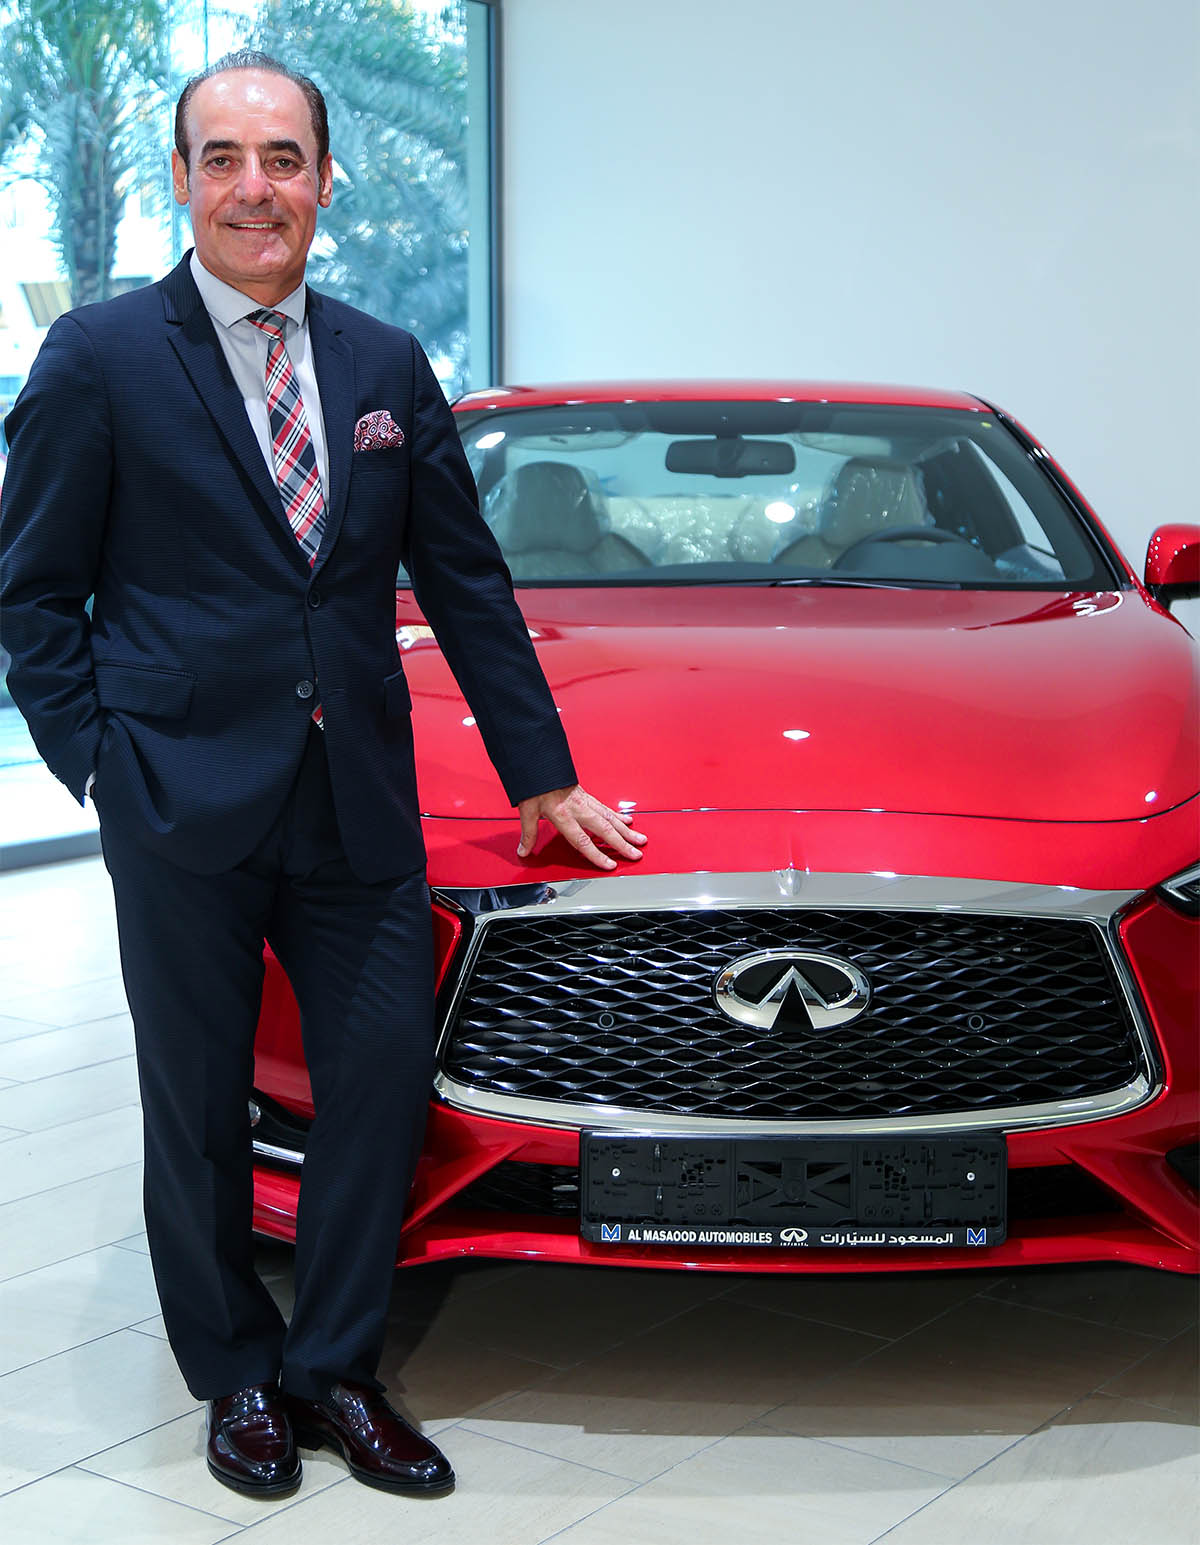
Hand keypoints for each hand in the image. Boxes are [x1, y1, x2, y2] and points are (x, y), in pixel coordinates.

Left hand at [517, 785, 647, 870]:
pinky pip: (606, 808)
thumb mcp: (527, 810)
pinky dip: (619, 816)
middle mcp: (578, 808)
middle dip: (622, 843)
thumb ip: (528, 834)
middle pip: (604, 829)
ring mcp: (585, 801)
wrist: (540, 762)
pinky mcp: (587, 795)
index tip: (610, 864)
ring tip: (640, 839)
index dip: (597, 854)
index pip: (582, 840)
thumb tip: (523, 851)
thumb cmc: (534, 785)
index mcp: (562, 814)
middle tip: (636, 854)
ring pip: (610, 818)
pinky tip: (628, 821)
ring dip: (626, 830)